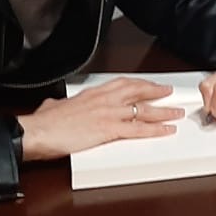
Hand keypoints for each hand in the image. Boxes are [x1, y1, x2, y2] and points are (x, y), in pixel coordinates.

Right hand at [17, 77, 182, 161]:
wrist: (39, 131)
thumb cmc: (44, 123)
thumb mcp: (52, 107)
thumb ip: (59, 105)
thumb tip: (55, 106)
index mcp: (92, 94)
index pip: (121, 84)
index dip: (137, 83)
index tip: (146, 84)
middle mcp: (104, 100)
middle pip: (137, 92)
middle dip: (155, 92)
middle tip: (169, 92)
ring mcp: (109, 114)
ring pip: (143, 110)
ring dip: (163, 111)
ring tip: (176, 112)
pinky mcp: (109, 130)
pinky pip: (138, 129)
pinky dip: (156, 130)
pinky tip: (166, 130)